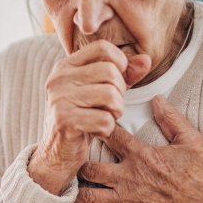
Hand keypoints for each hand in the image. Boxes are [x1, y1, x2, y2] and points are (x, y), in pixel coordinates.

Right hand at [28, 40, 150, 194]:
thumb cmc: (82, 120)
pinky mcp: (64, 120)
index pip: (103, 48)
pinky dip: (107, 129)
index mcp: (65, 66)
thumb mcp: (101, 93)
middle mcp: (59, 78)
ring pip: (110, 96)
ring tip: (105, 118)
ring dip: (116, 112)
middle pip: (110, 72)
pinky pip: (104, 120)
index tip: (116, 83)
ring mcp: (59, 99)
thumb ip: (124, 75)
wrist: (56, 154)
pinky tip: (96, 132)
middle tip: (110, 107)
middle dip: (120, 93)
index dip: (120, 64)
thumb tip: (146, 60)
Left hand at [74, 96, 202, 202]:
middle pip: (89, 169)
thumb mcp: (191, 140)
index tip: (90, 127)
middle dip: (78, 165)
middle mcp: (128, 178)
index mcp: (141, 156)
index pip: (110, 136)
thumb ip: (171, 119)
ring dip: (78, 194)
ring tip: (74, 190)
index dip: (97, 129)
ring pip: (88, 198)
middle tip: (75, 163)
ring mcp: (127, 202)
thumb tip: (157, 99)